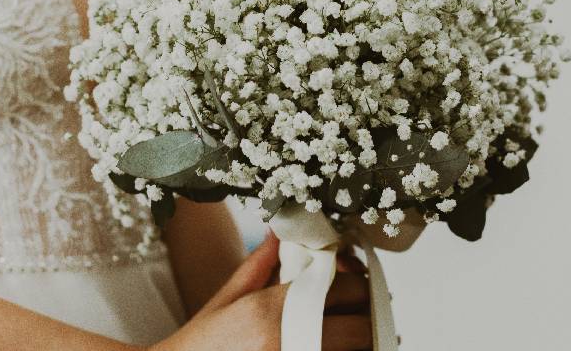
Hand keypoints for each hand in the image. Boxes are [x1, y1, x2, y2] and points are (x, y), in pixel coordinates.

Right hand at [151, 233, 372, 350]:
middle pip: (359, 329)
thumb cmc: (202, 343)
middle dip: (368, 317)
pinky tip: (339, 348)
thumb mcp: (229, 298)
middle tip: (364, 311)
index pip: (338, 291)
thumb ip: (261, 263)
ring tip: (356, 333)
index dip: (358, 284)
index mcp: (269, 312)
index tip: (357, 281)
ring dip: (363, 342)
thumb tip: (279, 231)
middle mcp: (287, 344)